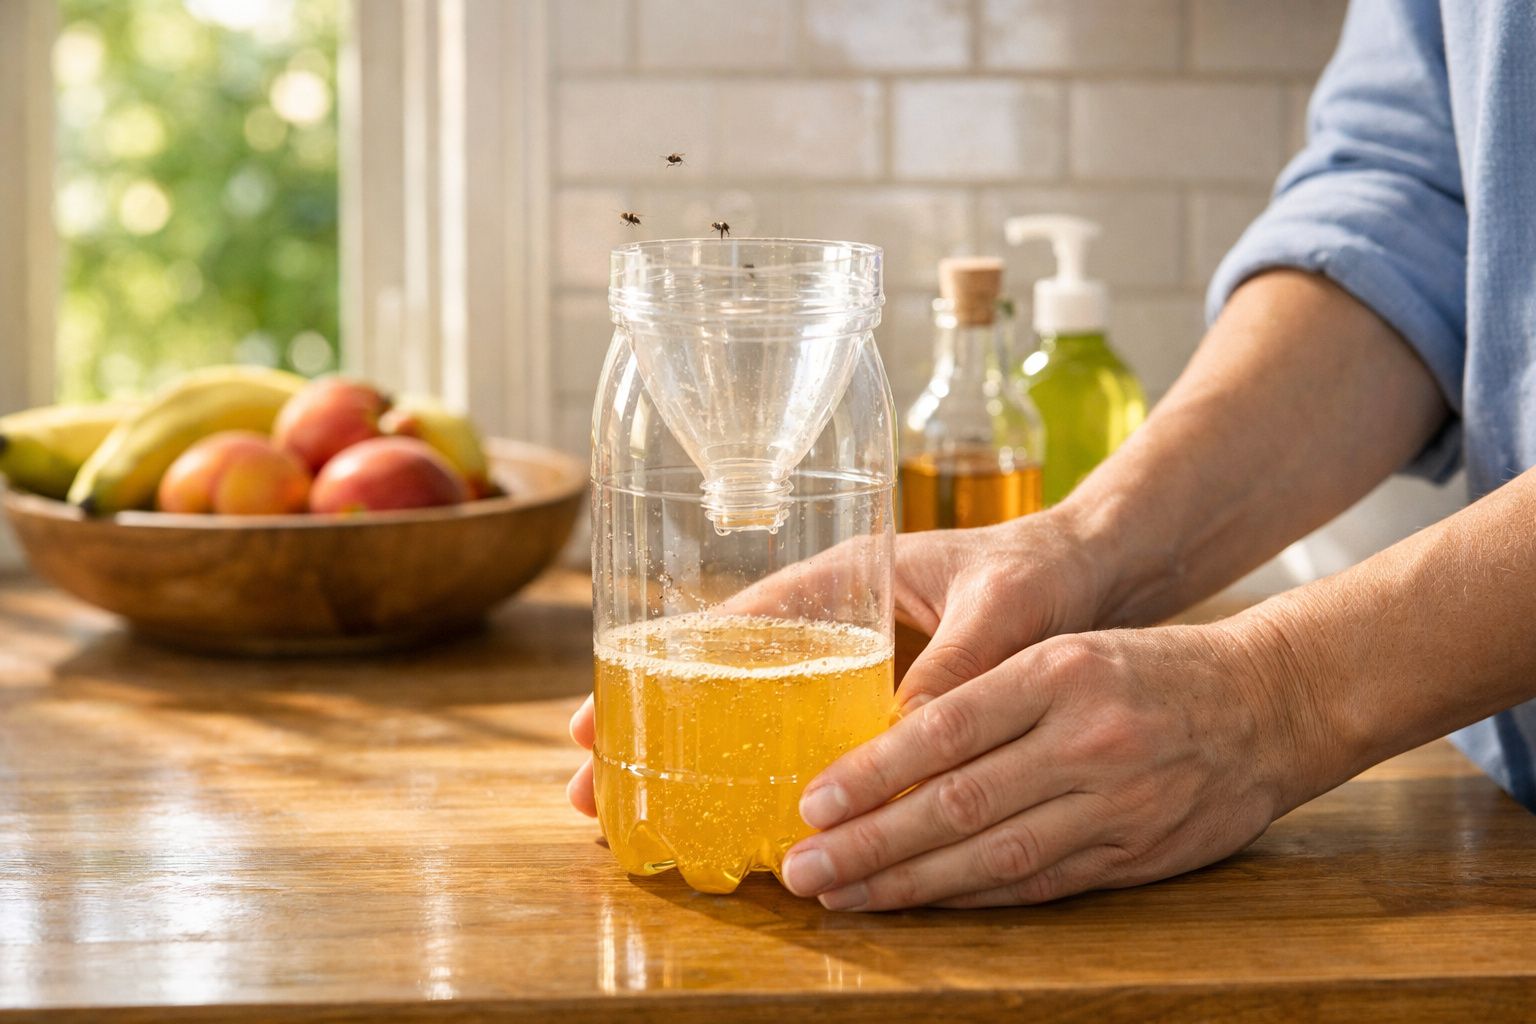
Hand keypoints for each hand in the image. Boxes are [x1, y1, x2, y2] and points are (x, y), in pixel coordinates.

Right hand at [567, 509, 1108, 815]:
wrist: (1096, 571)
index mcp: (845, 574)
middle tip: (587, 783)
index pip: (735, 623)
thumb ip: (955, 668)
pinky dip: (765, 773)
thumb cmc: (1047, 569)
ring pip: (754, 712)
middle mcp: (833, 615)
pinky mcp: (877, 697)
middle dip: (652, 727)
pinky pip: (807, 738)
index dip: (663, 671)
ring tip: (630, 810)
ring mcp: (850, 660)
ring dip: (694, 758)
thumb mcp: (1004, 610)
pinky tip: (734, 819)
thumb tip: (897, 744)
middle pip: (722, 675)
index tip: (598, 712)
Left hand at [779, 622, 1314, 908]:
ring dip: (908, 884)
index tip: (812, 801)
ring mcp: (1114, 805)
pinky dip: (972, 897)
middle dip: (870, 842)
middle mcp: (1085, 740)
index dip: (872, 772)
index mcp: (1059, 673)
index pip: (946, 728)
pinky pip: (1039, 884)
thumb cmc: (1152, 668)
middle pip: (957, 802)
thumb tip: (889, 745)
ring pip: (992, 854)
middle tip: (802, 865)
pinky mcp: (1135, 855)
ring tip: (843, 894)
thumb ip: (986, 694)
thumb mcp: (1069, 651)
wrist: (1271, 702)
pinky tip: (920, 906)